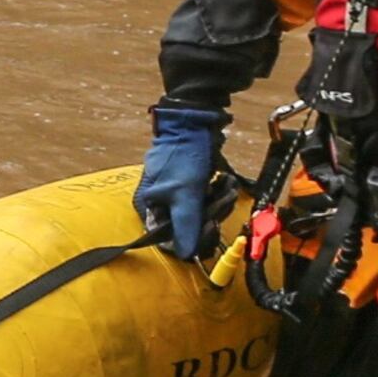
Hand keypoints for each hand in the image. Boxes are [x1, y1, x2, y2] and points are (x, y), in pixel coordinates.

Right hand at [135, 101, 229, 260]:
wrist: (196, 122)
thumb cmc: (183, 155)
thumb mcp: (186, 193)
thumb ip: (186, 225)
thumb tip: (186, 254)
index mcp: (151, 207)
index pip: (169, 239)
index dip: (191, 238)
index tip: (210, 228)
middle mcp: (161, 203)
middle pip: (189, 227)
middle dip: (211, 215)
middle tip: (223, 199)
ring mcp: (178, 194)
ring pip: (202, 215)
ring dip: (219, 204)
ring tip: (226, 187)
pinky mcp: (193, 186)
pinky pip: (208, 202)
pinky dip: (219, 194)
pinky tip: (225, 183)